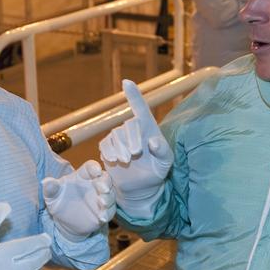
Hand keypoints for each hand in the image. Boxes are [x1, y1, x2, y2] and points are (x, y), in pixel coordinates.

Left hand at [43, 160, 115, 242]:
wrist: (64, 222)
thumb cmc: (59, 202)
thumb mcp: (52, 196)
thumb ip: (50, 188)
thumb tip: (46, 182)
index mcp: (82, 176)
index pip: (90, 167)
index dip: (94, 167)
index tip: (95, 171)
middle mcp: (94, 185)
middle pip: (105, 179)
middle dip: (105, 183)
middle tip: (103, 189)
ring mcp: (101, 198)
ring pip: (110, 195)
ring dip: (108, 198)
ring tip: (102, 202)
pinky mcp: (104, 212)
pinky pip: (110, 211)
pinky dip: (107, 213)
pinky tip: (101, 217)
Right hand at [99, 80, 172, 218]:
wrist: (141, 187)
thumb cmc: (156, 170)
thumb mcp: (165, 163)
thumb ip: (163, 151)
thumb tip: (153, 141)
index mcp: (148, 127)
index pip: (140, 107)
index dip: (134, 95)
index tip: (127, 82)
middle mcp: (132, 128)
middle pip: (128, 125)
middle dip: (131, 139)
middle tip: (135, 154)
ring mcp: (118, 137)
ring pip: (115, 135)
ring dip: (120, 148)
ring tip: (126, 161)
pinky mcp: (107, 147)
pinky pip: (104, 145)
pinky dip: (109, 152)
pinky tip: (115, 160)